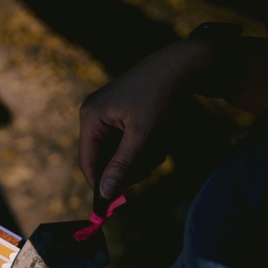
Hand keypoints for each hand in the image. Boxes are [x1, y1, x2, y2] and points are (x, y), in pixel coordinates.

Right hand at [79, 40, 217, 199]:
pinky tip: (158, 140)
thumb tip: (105, 193)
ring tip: (159, 149)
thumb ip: (122, 165)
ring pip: (116, 152)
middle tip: (149, 168)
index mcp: (91, 117)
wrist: (180, 65)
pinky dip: (141, 146)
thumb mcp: (142, 135)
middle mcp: (93, 114)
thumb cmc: (159, 97)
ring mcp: (106, 112)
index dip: (100, 184)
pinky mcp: (120, 112)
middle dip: (127, 167)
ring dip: (138, 157)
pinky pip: (124, 140)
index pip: (88, 162)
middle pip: (102, 159)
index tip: (116, 202)